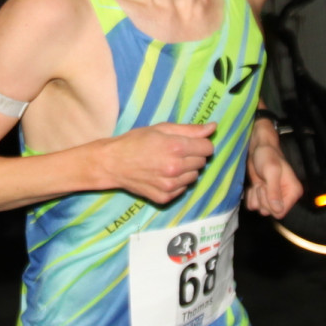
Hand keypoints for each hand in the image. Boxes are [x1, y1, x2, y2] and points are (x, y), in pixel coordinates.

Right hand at [101, 122, 215, 203]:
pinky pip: (182, 189)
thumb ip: (189, 129)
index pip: (207, 148)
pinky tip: (162, 175)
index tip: (190, 143)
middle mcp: (176, 168)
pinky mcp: (164, 197)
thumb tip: (213, 128)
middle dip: (193, 156)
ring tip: (168, 164)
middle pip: (202, 162)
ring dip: (186, 171)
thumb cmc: (134, 142)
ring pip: (194, 177)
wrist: (112, 163)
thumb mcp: (160, 129)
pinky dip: (176, 183)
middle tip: (175, 152)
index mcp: (176, 147)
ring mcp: (170, 185)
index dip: (201, 144)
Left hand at [245, 142, 302, 217]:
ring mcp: (273, 197)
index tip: (266, 188)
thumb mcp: (271, 171)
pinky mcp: (263, 196)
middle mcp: (285, 197)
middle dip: (261, 198)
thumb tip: (277, 210)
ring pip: (261, 209)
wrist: (258, 150)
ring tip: (259, 183)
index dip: (270, 204)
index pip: (280, 212)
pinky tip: (254, 186)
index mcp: (293, 192)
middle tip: (262, 183)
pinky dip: (251, 196)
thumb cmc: (268, 156)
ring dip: (256, 196)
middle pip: (269, 212)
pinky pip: (253, 205)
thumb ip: (274, 191)